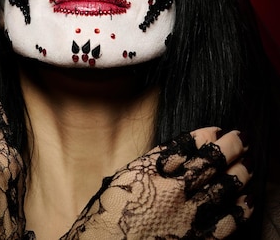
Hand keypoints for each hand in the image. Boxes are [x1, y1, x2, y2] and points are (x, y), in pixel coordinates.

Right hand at [60, 127, 252, 239]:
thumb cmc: (110, 212)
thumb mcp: (126, 176)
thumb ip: (151, 163)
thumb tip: (173, 153)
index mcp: (157, 168)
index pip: (190, 144)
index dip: (208, 135)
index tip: (217, 129)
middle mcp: (176, 186)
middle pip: (212, 160)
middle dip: (231, 146)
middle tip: (242, 138)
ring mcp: (188, 213)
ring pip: (224, 187)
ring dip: (240, 173)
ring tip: (247, 163)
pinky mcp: (196, 239)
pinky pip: (227, 223)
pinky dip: (241, 210)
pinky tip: (248, 201)